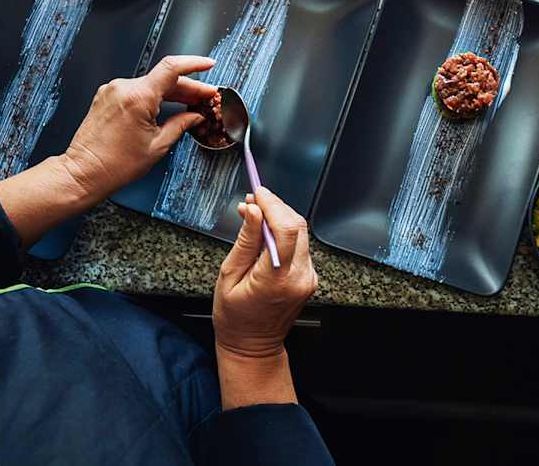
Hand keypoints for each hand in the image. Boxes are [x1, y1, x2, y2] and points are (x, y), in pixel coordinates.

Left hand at [0, 55, 215, 246]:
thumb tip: (195, 116)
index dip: (195, 63)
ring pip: (150, 85)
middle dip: (188, 88)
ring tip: (190, 104)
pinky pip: (136, 91)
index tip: (208, 64)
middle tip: (206, 97)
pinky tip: (165, 107)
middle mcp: (123, 88)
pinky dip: (153, 97)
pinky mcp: (106, 96)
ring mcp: (112, 90)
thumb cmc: (114, 164)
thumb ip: (181, 124)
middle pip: (164, 79)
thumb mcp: (157, 145)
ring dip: (171, 93)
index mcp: (138, 97)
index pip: (172, 68)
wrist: (84, 172)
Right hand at [211, 187, 318, 408]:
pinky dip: (285, 232)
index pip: (286, 229)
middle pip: (297, 226)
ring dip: (280, 217)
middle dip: (276, 207)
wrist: (253, 346)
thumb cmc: (235, 317)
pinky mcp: (310, 277)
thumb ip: (244, 241)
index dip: (273, 205)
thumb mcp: (229, 276)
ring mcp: (308, 278)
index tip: (257, 193)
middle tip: (253, 200)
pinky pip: (301, 245)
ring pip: (301, 233)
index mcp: (276, 278)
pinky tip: (267, 232)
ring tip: (256, 213)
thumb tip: (252, 211)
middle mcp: (299, 277)